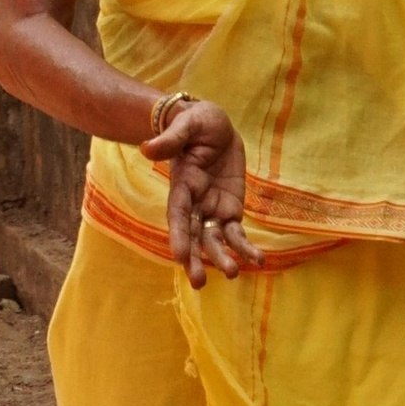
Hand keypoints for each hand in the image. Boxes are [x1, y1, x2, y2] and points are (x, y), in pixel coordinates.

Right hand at [145, 99, 250, 285]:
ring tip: (232, 273)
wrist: (213, 126)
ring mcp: (212, 208)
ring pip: (215, 239)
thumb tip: (146, 148)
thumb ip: (170, 140)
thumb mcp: (186, 125)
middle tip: (198, 282)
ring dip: (221, 257)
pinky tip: (258, 260)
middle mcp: (194, 202)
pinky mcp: (230, 209)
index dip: (179, 234)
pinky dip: (246, 247)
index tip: (179, 256)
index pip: (178, 213)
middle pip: (193, 234)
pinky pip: (237, 232)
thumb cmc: (195, 122)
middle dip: (195, 258)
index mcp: (182, 184)